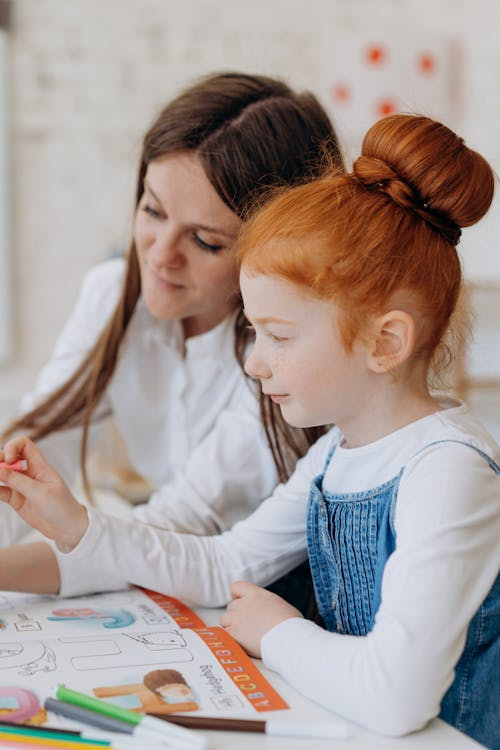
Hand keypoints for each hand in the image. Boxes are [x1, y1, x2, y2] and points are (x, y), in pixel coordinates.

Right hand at [0, 436, 88, 550]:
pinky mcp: (17, 500)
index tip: (9, 459)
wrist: (69, 529)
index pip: (24, 445)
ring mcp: (22, 486)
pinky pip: (1, 491)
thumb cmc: (62, 507)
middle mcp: (29, 473)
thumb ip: (19, 482)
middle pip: (9, 457)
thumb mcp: (40, 494)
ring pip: (3, 474)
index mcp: (40, 466)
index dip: (13, 447)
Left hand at [219, 580, 302, 656]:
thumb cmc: (291, 625)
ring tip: (244, 636)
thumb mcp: (279, 605)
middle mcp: (244, 604)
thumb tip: (267, 612)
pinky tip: (242, 644)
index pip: (237, 586)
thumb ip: (266, 604)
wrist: (288, 639)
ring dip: (231, 626)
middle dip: (237, 615)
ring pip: (224, 619)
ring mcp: (238, 618)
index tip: (241, 603)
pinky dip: (231, 639)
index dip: (237, 595)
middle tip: (248, 626)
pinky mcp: (234, 634)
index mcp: (256, 594)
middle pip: (231, 606)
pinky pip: (225, 634)